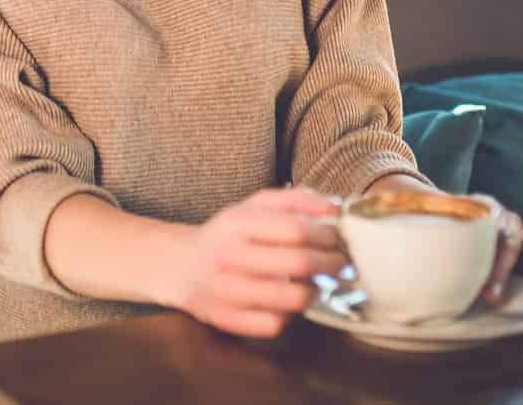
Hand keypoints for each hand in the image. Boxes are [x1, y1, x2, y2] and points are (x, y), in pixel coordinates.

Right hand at [159, 187, 346, 338]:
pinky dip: (290, 314)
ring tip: (316, 283)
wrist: (181, 266)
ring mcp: (227, 291)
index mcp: (236, 222)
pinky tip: (287, 302)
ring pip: (292, 298)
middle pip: (298, 263)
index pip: (295, 229)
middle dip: (330, 264)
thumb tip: (334, 209)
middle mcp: (228, 256)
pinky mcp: (228, 319)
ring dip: (314, 290)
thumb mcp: (252, 206)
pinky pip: (276, 323)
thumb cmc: (228, 234)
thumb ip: (294, 200)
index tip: (337, 239)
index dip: (325, 236)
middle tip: (341, 263)